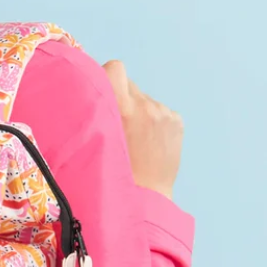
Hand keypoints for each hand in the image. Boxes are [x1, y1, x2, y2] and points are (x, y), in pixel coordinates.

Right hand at [102, 60, 183, 199]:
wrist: (144, 199)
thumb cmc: (110, 173)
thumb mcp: (93, 139)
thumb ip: (93, 110)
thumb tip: (90, 86)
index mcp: (121, 108)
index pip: (115, 67)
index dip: (106, 78)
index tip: (101, 94)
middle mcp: (145, 106)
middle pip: (129, 83)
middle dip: (120, 98)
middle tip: (115, 124)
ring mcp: (163, 113)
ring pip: (143, 99)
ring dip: (137, 111)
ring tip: (132, 139)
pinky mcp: (175, 121)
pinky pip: (159, 110)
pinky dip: (152, 121)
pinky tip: (147, 143)